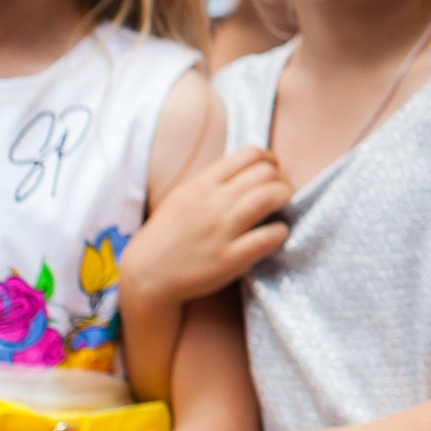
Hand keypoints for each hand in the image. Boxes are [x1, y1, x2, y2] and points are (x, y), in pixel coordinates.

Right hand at [120, 148, 291, 307]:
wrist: (146, 276)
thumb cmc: (168, 235)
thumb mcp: (183, 196)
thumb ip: (213, 181)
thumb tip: (251, 166)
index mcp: (200, 185)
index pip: (247, 155)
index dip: (268, 158)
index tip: (273, 169)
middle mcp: (211, 204)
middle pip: (263, 173)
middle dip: (280, 177)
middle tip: (282, 188)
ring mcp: (220, 231)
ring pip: (267, 197)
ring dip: (284, 196)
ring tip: (284, 204)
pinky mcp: (229, 259)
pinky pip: (267, 237)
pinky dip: (280, 231)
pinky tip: (278, 233)